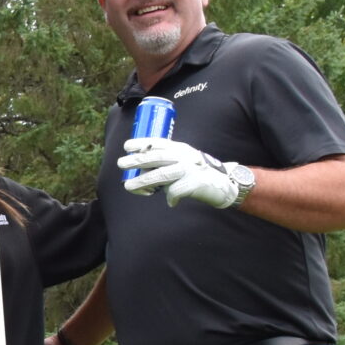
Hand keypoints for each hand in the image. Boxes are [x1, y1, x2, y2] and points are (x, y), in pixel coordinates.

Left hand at [121, 136, 242, 208]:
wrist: (224, 184)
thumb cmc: (197, 173)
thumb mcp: (183, 160)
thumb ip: (166, 162)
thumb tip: (142, 170)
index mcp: (180, 149)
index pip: (158, 143)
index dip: (142, 143)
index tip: (126, 146)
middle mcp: (184, 156)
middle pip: (156, 157)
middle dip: (137, 160)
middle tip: (121, 163)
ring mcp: (189, 169)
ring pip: (161, 174)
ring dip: (143, 181)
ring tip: (128, 187)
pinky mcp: (195, 183)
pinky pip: (175, 191)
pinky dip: (170, 197)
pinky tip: (172, 201)